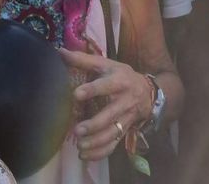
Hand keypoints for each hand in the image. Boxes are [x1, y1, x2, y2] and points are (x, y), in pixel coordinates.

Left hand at [59, 44, 152, 160]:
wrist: (148, 93)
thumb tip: (60, 52)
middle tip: (77, 130)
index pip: (106, 85)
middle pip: (110, 115)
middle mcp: (124, 101)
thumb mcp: (107, 64)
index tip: (76, 95)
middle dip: (94, 124)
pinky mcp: (124, 132)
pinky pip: (113, 145)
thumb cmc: (122, 76)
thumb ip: (84, 60)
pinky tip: (85, 155)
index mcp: (119, 81)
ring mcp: (125, 119)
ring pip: (112, 134)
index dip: (92, 90)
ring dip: (96, 142)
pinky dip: (100, 153)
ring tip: (80, 146)